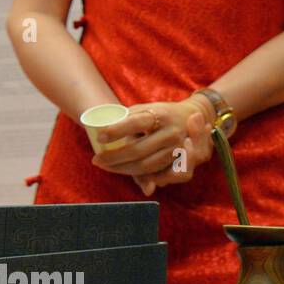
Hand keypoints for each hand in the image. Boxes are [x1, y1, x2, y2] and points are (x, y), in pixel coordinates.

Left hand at [91, 99, 213, 195]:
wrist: (187, 117)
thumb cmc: (158, 114)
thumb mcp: (144, 109)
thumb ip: (126, 119)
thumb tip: (102, 132)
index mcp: (161, 115)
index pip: (136, 123)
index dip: (116, 131)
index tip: (99, 137)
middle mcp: (171, 132)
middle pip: (138, 150)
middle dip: (113, 157)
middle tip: (96, 159)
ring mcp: (176, 148)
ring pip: (145, 165)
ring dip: (122, 169)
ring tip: (106, 166)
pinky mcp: (178, 160)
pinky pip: (154, 173)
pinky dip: (135, 174)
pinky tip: (122, 170)